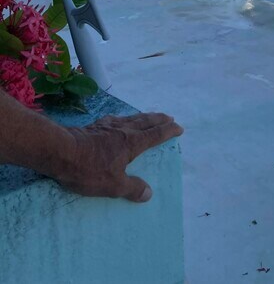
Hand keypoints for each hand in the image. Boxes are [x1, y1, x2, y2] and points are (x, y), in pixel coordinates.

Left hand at [53, 112, 182, 201]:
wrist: (60, 152)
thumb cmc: (89, 170)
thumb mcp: (113, 185)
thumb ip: (132, 188)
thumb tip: (149, 193)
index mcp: (132, 143)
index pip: (155, 135)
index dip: (168, 131)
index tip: (179, 128)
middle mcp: (123, 130)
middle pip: (146, 121)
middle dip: (159, 119)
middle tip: (169, 117)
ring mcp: (108, 126)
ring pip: (131, 118)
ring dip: (144, 117)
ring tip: (149, 116)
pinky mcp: (94, 126)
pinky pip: (116, 119)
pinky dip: (124, 119)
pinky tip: (118, 120)